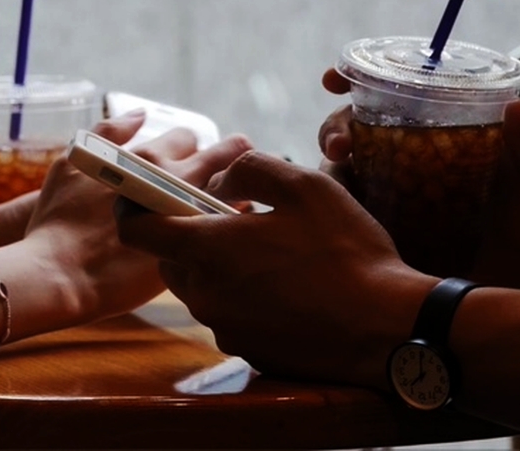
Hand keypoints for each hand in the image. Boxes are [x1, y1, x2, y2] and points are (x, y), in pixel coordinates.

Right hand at [25, 111, 252, 324]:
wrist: (61, 277)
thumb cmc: (58, 222)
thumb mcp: (73, 165)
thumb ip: (109, 133)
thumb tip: (141, 113)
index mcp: (150, 156)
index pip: (187, 136)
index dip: (186, 148)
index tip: (181, 162)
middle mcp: (178, 179)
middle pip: (225, 155)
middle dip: (228, 159)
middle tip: (224, 174)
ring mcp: (193, 214)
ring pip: (234, 192)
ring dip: (229, 195)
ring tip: (218, 210)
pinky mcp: (198, 249)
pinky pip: (228, 231)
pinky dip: (226, 229)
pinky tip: (214, 239)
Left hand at [115, 151, 435, 389]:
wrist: (386, 329)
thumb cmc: (346, 253)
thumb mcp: (305, 187)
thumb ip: (250, 170)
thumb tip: (219, 179)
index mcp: (207, 250)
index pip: (136, 230)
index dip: (134, 206)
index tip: (151, 192)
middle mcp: (204, 294)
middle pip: (169, 257)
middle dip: (189, 233)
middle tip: (235, 216)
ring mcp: (223, 327)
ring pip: (199, 285)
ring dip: (217, 263)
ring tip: (269, 248)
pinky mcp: (245, 350)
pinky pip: (227, 312)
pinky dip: (241, 293)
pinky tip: (285, 284)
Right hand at [315, 69, 519, 295]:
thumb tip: (518, 110)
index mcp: (436, 126)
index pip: (383, 93)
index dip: (350, 81)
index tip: (332, 80)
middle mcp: (406, 157)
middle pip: (349, 133)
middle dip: (331, 132)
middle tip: (338, 146)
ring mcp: (396, 198)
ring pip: (344, 180)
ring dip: (331, 180)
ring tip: (339, 190)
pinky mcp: (393, 239)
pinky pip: (357, 229)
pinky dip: (342, 225)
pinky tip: (342, 230)